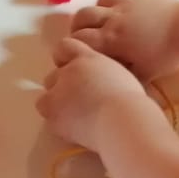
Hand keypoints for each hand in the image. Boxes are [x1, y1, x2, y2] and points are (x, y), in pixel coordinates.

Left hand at [37, 38, 155, 150]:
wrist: (122, 120)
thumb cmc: (132, 101)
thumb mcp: (120, 78)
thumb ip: (103, 75)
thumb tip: (99, 84)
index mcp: (87, 58)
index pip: (65, 47)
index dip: (65, 60)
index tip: (74, 74)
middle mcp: (68, 70)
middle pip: (53, 76)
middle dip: (62, 89)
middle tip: (81, 103)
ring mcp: (58, 91)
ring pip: (46, 98)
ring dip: (57, 106)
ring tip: (76, 118)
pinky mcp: (53, 112)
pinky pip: (48, 116)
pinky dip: (58, 123)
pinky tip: (75, 130)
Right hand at [69, 0, 178, 82]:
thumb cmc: (166, 54)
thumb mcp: (146, 74)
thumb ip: (126, 77)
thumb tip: (115, 84)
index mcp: (110, 39)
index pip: (79, 39)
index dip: (71, 46)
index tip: (72, 52)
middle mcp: (112, 18)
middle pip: (83, 16)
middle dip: (77, 26)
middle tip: (82, 36)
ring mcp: (126, 4)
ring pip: (100, 0)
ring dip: (96, 10)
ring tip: (102, 20)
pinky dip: (118, 4)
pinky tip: (126, 13)